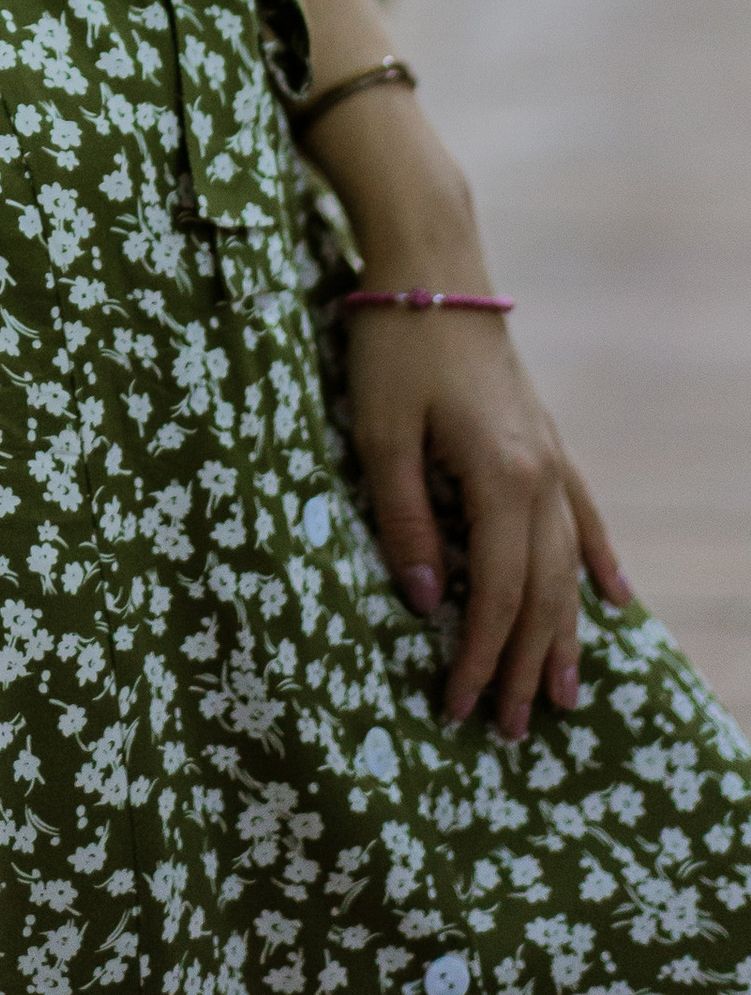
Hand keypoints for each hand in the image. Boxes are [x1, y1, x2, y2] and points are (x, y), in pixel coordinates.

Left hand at [345, 304, 630, 733]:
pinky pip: (583, 512)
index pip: (494, 595)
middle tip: (511, 729)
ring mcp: (550, 456)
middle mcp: (540, 477)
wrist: (430, 265)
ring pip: (567, 564)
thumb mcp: (379, 436)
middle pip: (539, 593)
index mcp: (500, 480)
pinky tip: (615, 596)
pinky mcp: (544, 436)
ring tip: (566, 694)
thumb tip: (427, 604)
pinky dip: (598, 558)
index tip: (459, 706)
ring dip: (566, 631)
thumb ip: (403, 522)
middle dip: (525, 664)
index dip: (479, 656)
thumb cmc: (393, 347)